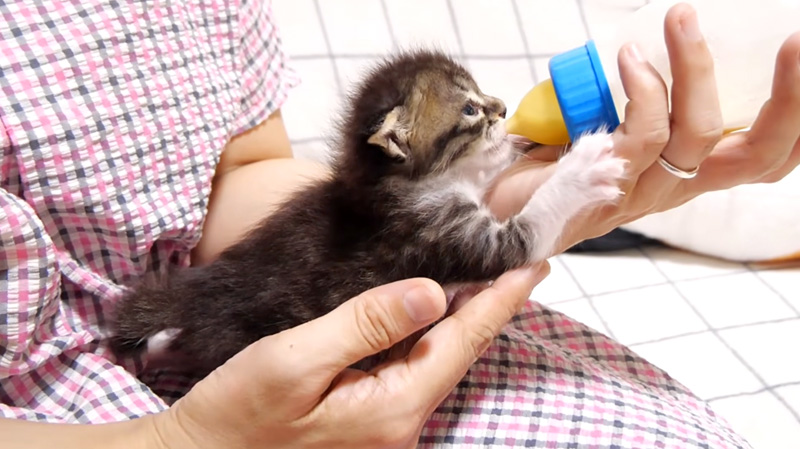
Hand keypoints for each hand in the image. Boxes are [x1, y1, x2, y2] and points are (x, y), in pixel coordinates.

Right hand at [144, 264, 549, 448]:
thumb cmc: (235, 416)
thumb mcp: (296, 361)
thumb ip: (365, 325)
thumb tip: (433, 291)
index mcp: (393, 408)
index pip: (462, 342)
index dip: (499, 300)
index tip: (533, 263)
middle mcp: (400, 423)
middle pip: (458, 352)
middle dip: (489, 306)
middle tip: (514, 258)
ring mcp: (385, 426)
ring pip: (437, 360)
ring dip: (462, 317)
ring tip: (484, 274)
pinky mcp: (367, 421)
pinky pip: (412, 370)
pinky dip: (428, 334)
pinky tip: (429, 310)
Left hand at [486, 3, 799, 251]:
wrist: (490, 204)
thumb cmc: (550, 157)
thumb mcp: (608, 119)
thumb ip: (639, 98)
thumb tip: (653, 43)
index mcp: (684, 170)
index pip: (762, 156)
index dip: (798, 118)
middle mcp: (674, 187)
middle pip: (757, 158)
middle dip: (791, 102)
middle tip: (795, 40)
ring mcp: (640, 194)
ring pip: (699, 136)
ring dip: (696, 69)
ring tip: (680, 19)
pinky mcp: (604, 188)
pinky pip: (643, 138)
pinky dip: (644, 91)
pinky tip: (629, 60)